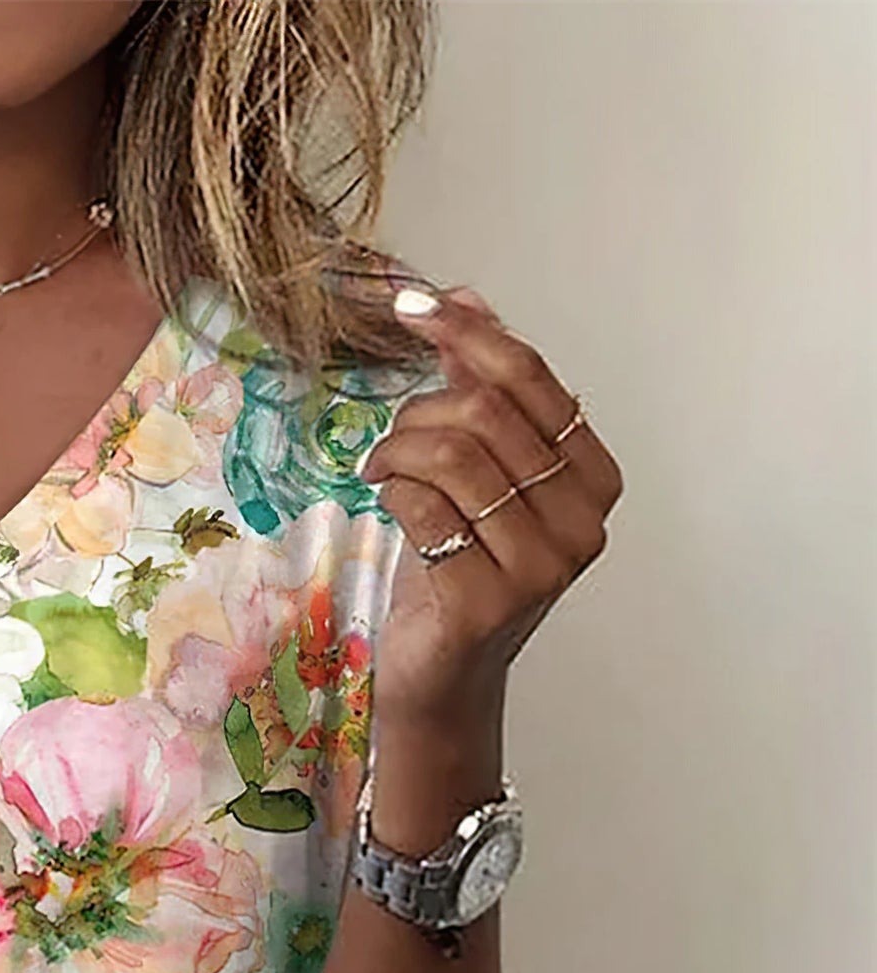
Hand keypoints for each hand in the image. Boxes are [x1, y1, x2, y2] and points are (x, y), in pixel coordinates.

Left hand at [357, 284, 623, 735]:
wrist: (441, 675)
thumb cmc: (458, 571)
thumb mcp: (474, 474)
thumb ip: (479, 391)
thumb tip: (464, 297)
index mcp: (592, 477)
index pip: (532, 380)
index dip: (470, 333)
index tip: (413, 306)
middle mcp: (582, 520)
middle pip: (488, 414)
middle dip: (420, 412)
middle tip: (388, 440)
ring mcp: (542, 564)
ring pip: (455, 457)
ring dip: (398, 451)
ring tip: (379, 471)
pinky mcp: (489, 600)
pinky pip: (427, 510)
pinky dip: (393, 492)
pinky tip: (383, 500)